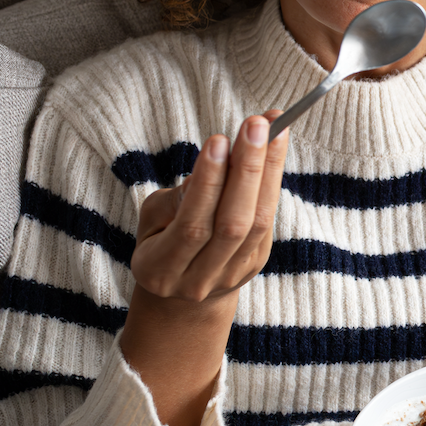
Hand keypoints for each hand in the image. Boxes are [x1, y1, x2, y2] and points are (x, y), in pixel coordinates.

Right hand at [118, 110, 288, 425]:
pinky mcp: (257, 264)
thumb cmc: (160, 244)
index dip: (208, 183)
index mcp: (163, 269)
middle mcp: (201, 278)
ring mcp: (234, 275)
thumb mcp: (151, 223)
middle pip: (233, 224)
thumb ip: (177, 200)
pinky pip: (267, 220)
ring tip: (274, 128)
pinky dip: (271, 182)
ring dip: (267, 170)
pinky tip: (273, 151)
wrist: (182, 300)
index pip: (192, 226)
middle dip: (247, 170)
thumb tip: (214, 167)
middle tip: (258, 124)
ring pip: (258, 222)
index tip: (219, 141)